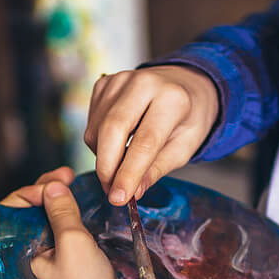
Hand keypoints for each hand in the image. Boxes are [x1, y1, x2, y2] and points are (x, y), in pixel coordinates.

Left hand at [0, 168, 115, 278]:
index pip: (13, 212)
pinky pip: (56, 216)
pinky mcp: (61, 242)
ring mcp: (44, 243)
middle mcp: (28, 245)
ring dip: (55, 191)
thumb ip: (61, 212)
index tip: (54, 184)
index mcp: (20, 250)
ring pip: (43, 209)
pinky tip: (72, 190)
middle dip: (44, 187)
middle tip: (66, 174)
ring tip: (70, 177)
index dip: (31, 192)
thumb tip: (53, 184)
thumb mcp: (74, 242)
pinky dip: (64, 202)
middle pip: (27, 207)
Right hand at [85, 64, 218, 205]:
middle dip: (107, 167)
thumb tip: (133, 191)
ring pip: (97, 130)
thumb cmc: (187, 118)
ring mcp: (119, 81)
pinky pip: (92, 123)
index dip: (129, 173)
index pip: (145, 141)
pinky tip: (117, 144)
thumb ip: (157, 169)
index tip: (118, 198)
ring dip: (103, 158)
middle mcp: (143, 83)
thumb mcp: (184, 148)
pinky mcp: (104, 84)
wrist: (184, 85)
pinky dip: (99, 143)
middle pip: (112, 130)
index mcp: (172, 98)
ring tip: (122, 166)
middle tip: (111, 192)